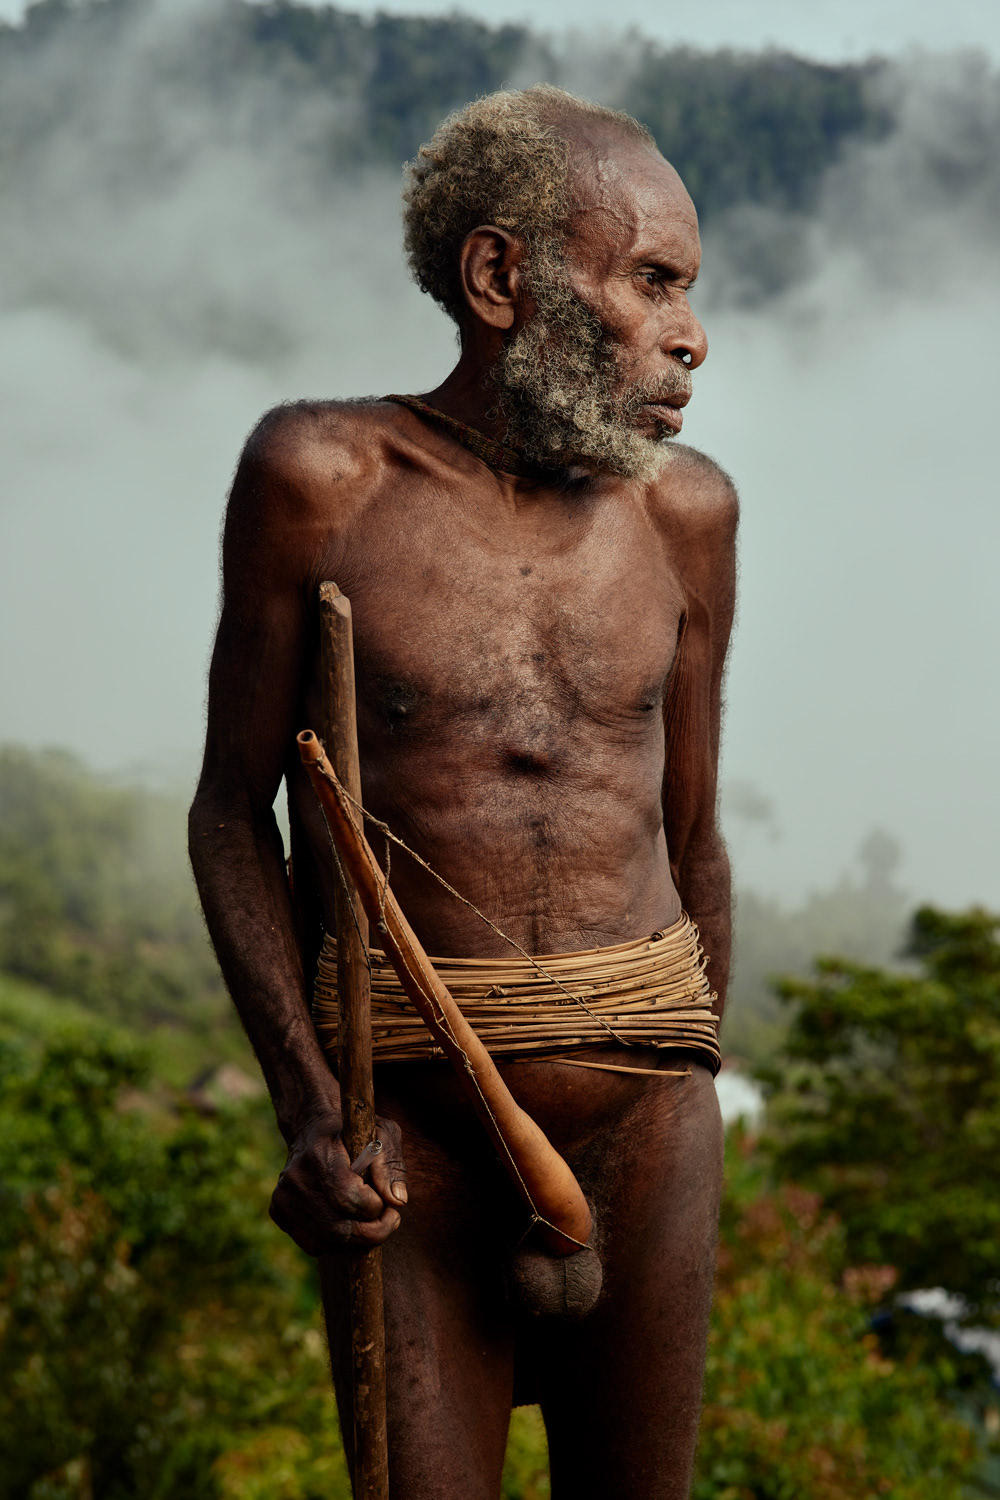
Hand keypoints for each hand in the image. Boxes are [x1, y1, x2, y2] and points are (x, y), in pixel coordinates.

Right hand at [269, 1111, 406, 1255]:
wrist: (311, 1130)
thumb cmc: (353, 1133)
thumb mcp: (381, 1133)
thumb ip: (390, 1164)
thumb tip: (397, 1201)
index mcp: (320, 1153)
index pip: (347, 1198)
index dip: (375, 1208)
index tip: (386, 1202)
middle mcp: (296, 1177)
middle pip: (338, 1229)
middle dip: (373, 1233)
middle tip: (389, 1221)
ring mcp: (283, 1197)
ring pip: (329, 1243)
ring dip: (357, 1239)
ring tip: (367, 1218)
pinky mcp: (278, 1212)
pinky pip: (315, 1246)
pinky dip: (337, 1242)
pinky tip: (344, 1219)